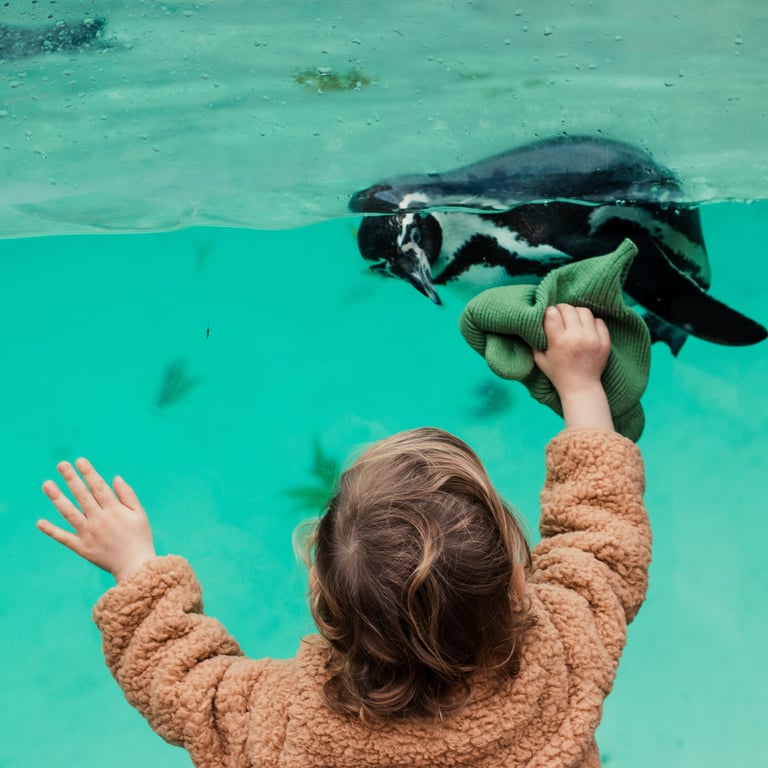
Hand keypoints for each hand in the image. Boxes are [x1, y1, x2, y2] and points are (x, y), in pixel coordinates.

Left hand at [37, 458, 155, 582]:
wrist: (135, 566)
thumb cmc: (140, 537)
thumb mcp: (140, 514)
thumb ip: (128, 495)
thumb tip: (115, 478)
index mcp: (114, 510)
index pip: (98, 487)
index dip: (88, 473)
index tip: (80, 460)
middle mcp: (99, 520)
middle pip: (82, 496)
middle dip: (71, 479)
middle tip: (61, 464)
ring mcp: (88, 534)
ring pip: (69, 513)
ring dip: (57, 498)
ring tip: (47, 484)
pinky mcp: (82, 548)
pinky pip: (64, 538)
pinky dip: (52, 531)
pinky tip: (40, 522)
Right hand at [533, 304, 613, 430]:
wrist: (581, 387)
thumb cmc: (558, 373)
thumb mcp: (539, 359)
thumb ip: (535, 340)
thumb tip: (533, 323)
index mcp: (559, 341)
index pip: (552, 313)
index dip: (549, 312)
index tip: (548, 316)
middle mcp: (576, 337)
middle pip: (568, 309)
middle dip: (561, 309)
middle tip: (560, 316)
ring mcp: (593, 339)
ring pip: (584, 311)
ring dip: (576, 313)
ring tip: (573, 320)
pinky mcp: (604, 341)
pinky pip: (598, 321)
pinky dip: (591, 322)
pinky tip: (585, 329)